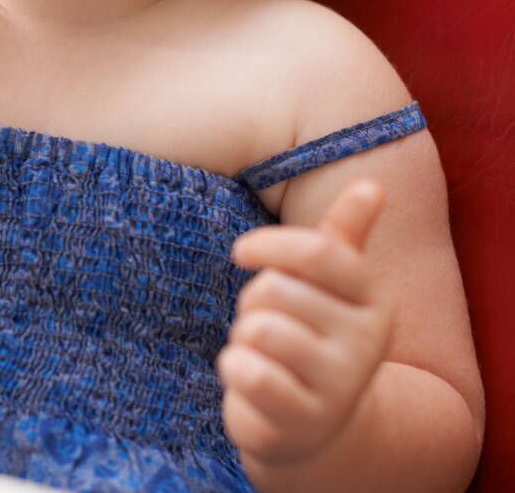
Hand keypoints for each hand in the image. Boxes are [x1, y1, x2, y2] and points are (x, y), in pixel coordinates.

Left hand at [216, 179, 394, 467]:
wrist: (314, 425)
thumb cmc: (313, 331)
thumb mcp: (332, 283)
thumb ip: (346, 234)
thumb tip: (373, 185)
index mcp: (374, 300)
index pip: (320, 252)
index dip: (270, 244)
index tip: (241, 252)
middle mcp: (365, 344)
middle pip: (276, 289)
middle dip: (254, 300)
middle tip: (269, 322)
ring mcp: (338, 387)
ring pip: (259, 329)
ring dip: (243, 336)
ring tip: (263, 353)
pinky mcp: (303, 421)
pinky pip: (249, 372)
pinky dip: (235, 368)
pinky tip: (251, 380)